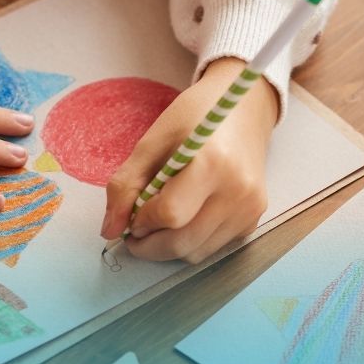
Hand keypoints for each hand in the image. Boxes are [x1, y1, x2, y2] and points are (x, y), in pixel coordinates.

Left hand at [101, 57, 276, 263]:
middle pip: (182, 244)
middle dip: (149, 246)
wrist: (244, 109)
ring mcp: (249, 209)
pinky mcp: (254, 220)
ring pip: (196, 254)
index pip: (170, 214)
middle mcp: (238, 191)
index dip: (142, 221)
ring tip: (160, 222)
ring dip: (169, 247)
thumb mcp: (153, 142)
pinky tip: (187, 217)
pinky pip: (212, 248)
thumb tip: (110, 230)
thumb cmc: (195, 118)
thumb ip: (126, 185)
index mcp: (213, 163)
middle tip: (135, 231)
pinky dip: (191, 242)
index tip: (132, 214)